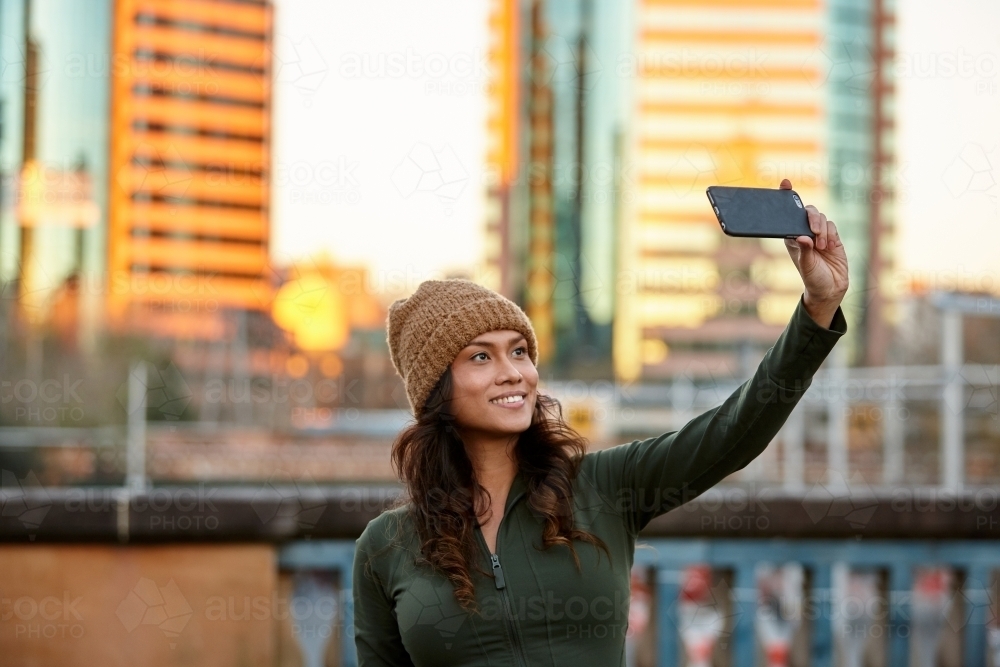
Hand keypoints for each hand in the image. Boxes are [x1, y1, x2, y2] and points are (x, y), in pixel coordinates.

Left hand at [780, 179, 848, 327]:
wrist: (830, 289)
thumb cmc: (812, 278)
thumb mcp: (806, 266)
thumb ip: (805, 251)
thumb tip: (802, 237)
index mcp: (792, 237)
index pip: (787, 215)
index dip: (786, 197)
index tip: (785, 183)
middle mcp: (804, 233)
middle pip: (808, 212)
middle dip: (811, 218)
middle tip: (813, 231)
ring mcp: (820, 234)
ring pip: (821, 218)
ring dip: (822, 230)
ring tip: (821, 247)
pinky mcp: (833, 238)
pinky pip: (832, 226)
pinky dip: (831, 234)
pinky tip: (829, 246)